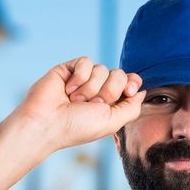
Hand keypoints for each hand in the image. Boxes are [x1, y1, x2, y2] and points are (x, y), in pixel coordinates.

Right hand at [9, 56, 144, 152]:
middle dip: (108, 91)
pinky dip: (79, 77)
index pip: (130, 83)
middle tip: (92, 105)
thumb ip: (131, 108)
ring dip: (90, 88)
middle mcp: (99, 90)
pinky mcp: (70, 69)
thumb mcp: (112, 122)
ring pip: (102, 68)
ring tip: (75, 101)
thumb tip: (141, 90)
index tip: (129, 91)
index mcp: (111, 103)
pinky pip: (86, 62)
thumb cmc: (77, 127)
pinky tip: (68, 89)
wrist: (47, 122)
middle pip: (119, 75)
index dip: (133, 83)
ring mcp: (84, 79)